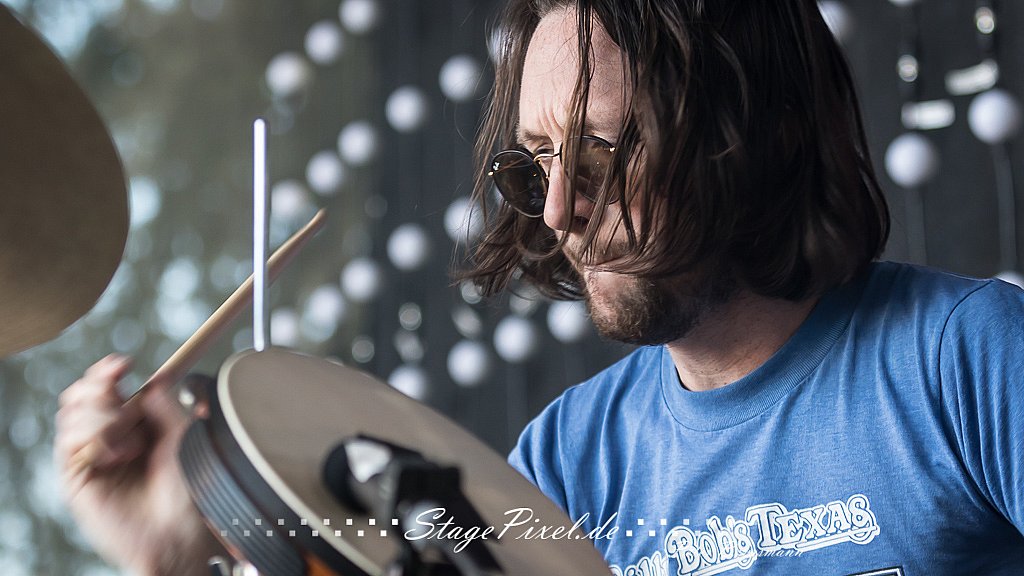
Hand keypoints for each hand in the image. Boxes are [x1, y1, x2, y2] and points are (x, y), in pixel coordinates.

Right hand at [55, 355, 223, 575]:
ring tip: (135, 445)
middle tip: (124, 401)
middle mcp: (106, 437)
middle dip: (99, 388)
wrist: (182, 529)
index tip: (123, 365)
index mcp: (132, 423)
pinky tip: (120, 456)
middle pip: (79, 394)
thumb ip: (164, 403)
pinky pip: (69, 440)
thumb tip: (151, 378)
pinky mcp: (76, 477)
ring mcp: (89, 457)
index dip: (107, 371)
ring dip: (105, 418)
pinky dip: (96, 438)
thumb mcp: (183, 433)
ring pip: (72, 412)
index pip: (104, 386)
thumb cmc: (189, 486)